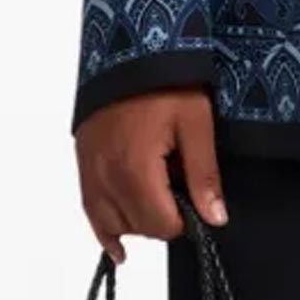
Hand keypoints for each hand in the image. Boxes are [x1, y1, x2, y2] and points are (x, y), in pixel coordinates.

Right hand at [74, 88, 227, 262]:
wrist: (131, 53)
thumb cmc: (167, 84)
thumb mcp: (196, 124)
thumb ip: (203, 175)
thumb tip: (215, 218)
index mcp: (136, 167)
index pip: (161, 224)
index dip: (185, 220)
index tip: (195, 201)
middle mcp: (106, 175)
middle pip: (138, 226)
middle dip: (163, 219)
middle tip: (179, 188)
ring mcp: (90, 170)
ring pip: (113, 223)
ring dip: (137, 220)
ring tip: (157, 194)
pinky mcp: (83, 163)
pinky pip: (90, 210)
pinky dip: (105, 228)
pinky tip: (118, 246)